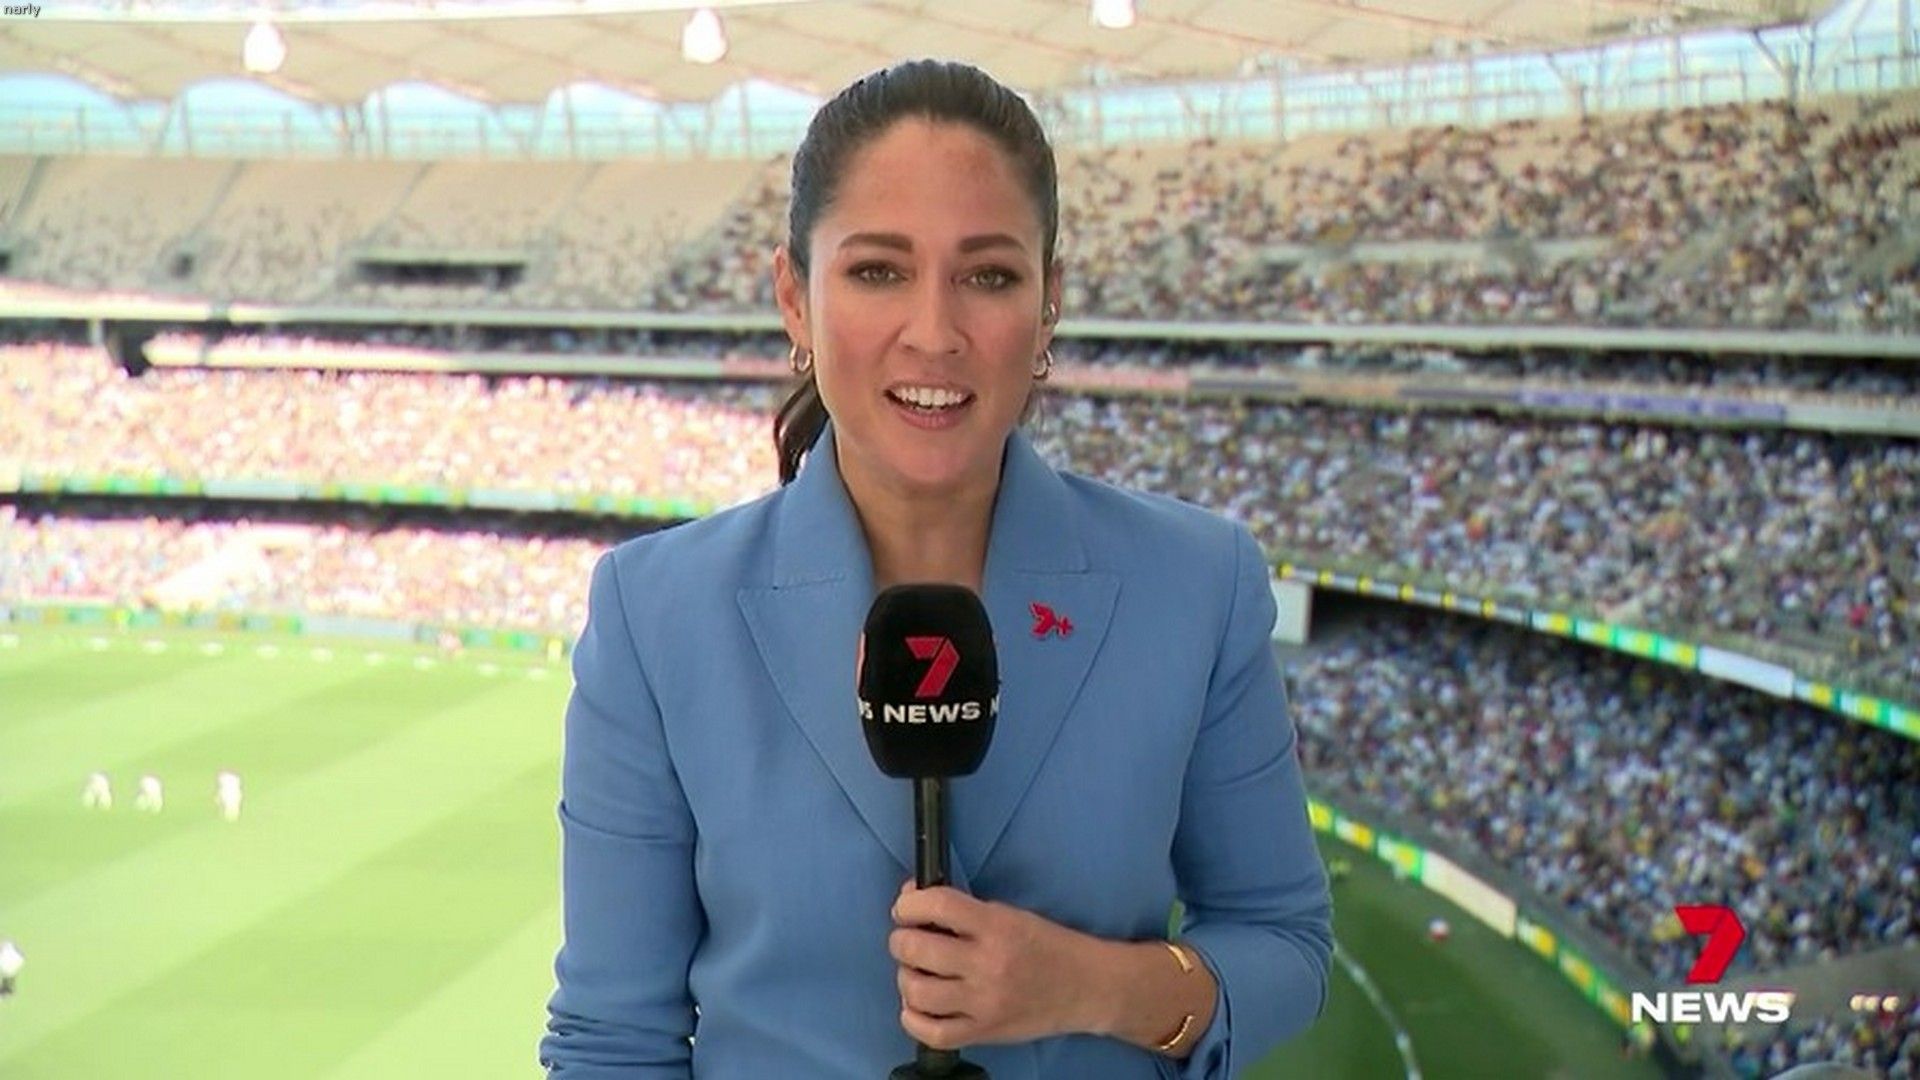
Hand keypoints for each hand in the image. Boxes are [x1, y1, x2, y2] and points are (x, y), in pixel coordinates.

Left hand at [889, 880, 1101, 1048]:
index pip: (937, 905)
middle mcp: (988, 965)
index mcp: (997, 927)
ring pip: (917, 991)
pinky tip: (919, 1005)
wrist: (1087, 987)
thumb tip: (914, 899)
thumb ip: (964, 910)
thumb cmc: (1047, 945)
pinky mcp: (984, 1033)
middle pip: (916, 949)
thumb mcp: (1010, 915)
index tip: (906, 908)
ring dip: (906, 977)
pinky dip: (913, 1018)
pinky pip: (932, 1032)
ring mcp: (984, 1004)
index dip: (909, 904)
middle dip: (901, 940)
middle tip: (909, 940)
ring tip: (917, 972)